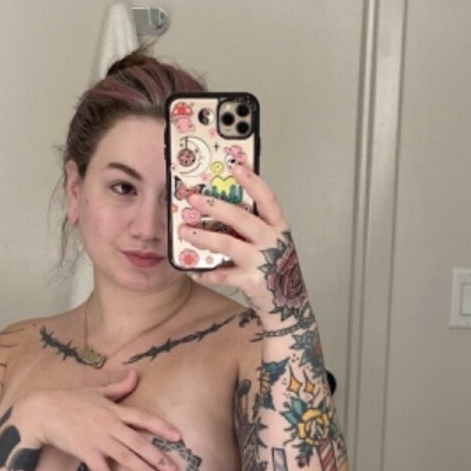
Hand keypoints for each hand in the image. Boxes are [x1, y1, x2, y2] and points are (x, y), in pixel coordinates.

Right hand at [27, 369, 182, 470]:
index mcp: (115, 410)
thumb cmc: (69, 399)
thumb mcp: (96, 390)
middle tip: (175, 470)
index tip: (178, 437)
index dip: (162, 427)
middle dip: (158, 457)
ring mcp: (99, 440)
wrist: (43, 411)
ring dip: (143, 470)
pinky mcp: (86, 453)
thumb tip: (135, 374)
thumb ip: (118, 386)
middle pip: (139, 442)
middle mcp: (110, 425)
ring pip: (126, 457)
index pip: (144, 418)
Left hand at [177, 162, 308, 320]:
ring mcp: (262, 261)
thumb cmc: (274, 268)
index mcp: (278, 227)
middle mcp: (272, 241)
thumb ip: (254, 226)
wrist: (286, 304)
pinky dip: (205, 273)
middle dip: (215, 206)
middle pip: (242, 218)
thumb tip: (221, 207)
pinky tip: (193, 271)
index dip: (253, 181)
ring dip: (203, 236)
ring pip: (227, 244)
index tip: (236, 166)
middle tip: (194, 198)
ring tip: (184, 230)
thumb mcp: (271, 242)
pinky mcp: (251, 281)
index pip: (268, 199)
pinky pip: (222, 275)